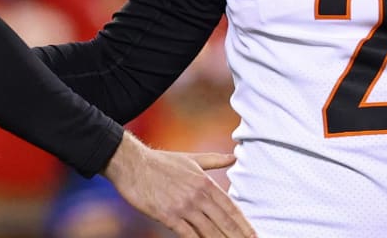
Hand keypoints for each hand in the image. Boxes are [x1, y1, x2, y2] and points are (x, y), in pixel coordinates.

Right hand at [103, 132, 254, 237]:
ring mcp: (184, 207)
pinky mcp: (168, 216)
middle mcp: (198, 195)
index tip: (253, 235)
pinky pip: (188, 235)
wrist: (133, 164)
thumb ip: (214, 160)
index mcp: (205, 182)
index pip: (231, 207)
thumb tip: (233, 157)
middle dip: (238, 237)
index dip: (244, 224)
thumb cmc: (161, 161)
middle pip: (224, 222)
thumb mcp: (191, 158)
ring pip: (209, 231)